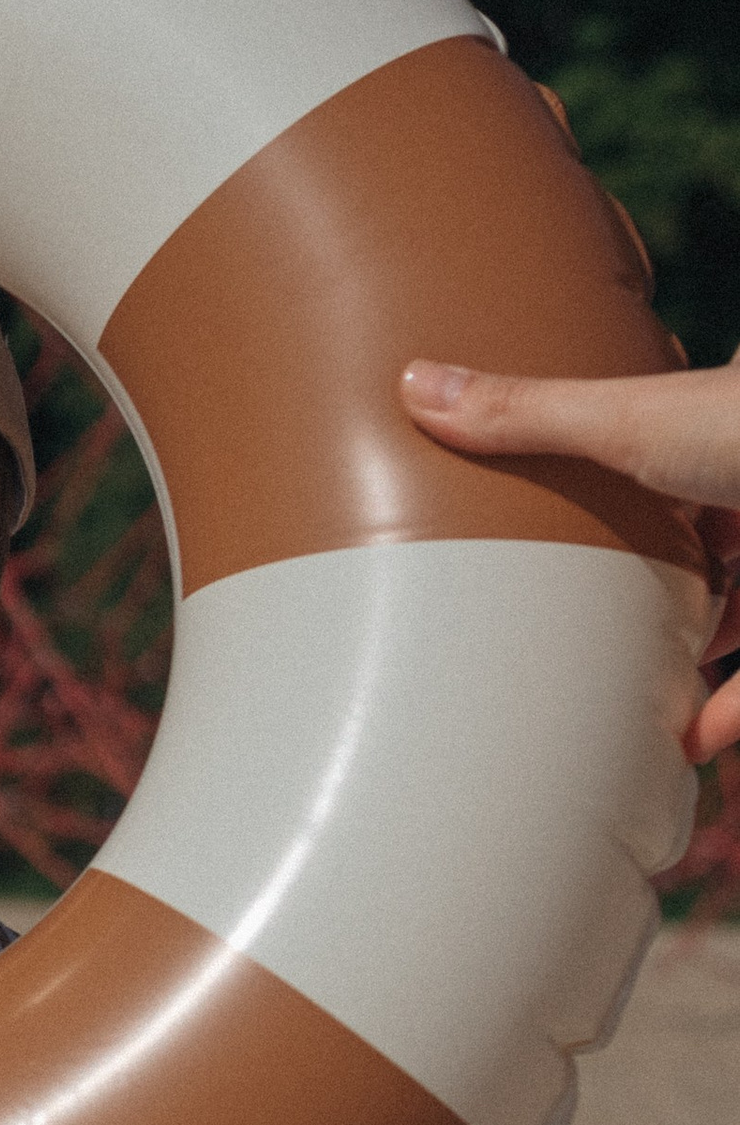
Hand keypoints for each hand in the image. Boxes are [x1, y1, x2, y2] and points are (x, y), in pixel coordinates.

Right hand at [400, 354, 739, 757]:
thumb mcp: (633, 419)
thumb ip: (530, 416)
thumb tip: (416, 383)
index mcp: (720, 437)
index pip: (674, 462)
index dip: (637, 497)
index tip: (585, 532)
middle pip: (713, 547)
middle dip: (671, 588)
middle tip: (607, 629)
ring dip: (703, 659)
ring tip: (646, 700)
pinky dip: (731, 710)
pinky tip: (692, 741)